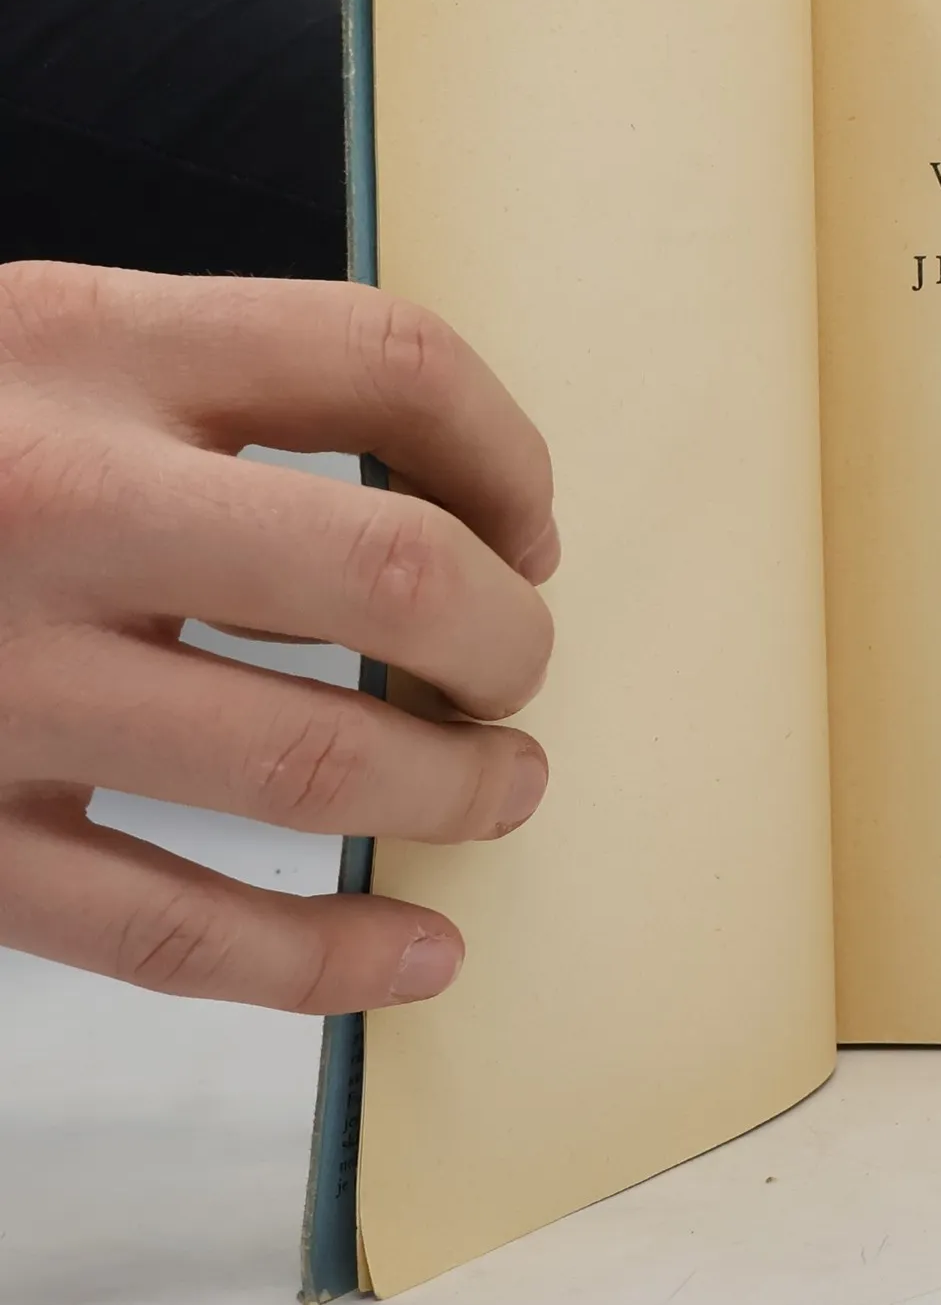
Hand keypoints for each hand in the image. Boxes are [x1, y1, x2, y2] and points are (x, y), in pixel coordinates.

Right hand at [0, 263, 556, 1010]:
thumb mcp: (27, 346)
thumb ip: (209, 390)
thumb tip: (465, 505)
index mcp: (77, 341)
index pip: (387, 358)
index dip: (506, 448)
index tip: (527, 524)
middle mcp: (46, 498)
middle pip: (394, 570)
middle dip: (505, 642)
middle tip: (513, 675)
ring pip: (309, 768)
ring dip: (454, 794)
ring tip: (503, 790)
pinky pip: (166, 930)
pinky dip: (321, 963)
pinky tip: (417, 961)